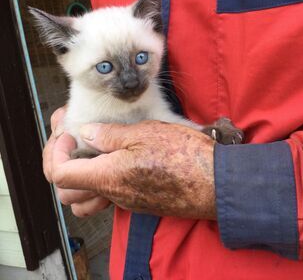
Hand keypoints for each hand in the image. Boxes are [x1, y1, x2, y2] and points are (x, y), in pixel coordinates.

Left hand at [48, 120, 215, 219]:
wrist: (215, 182)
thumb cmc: (184, 156)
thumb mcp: (144, 133)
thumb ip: (109, 136)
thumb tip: (87, 134)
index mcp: (109, 176)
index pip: (60, 174)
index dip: (55, 152)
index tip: (69, 134)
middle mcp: (113, 194)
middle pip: (67, 192)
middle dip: (61, 165)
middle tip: (72, 142)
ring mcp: (127, 200)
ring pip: (87, 198)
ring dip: (80, 176)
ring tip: (90, 151)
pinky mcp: (140, 200)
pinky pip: (110, 195)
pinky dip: (103, 177)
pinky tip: (117, 157)